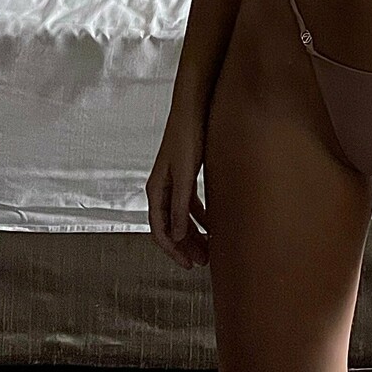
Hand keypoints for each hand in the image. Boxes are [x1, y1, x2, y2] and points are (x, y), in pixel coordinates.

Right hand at [146, 105, 209, 268]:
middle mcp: (163, 188)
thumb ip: (180, 205)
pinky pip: (191, 204)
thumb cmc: (187, 137)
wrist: (194, 107)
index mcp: (156, 190)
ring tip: (210, 249)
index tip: (188, 264)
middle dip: (185, 246)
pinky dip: (201, 216)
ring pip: (182, 216)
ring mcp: (175, 181)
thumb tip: (176, 237)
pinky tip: (215, 224)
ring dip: (194, 233)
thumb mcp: (185, 174)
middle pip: (171, 226)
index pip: (160, 229)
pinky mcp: (187, 174)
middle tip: (202, 263)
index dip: (173, 250)